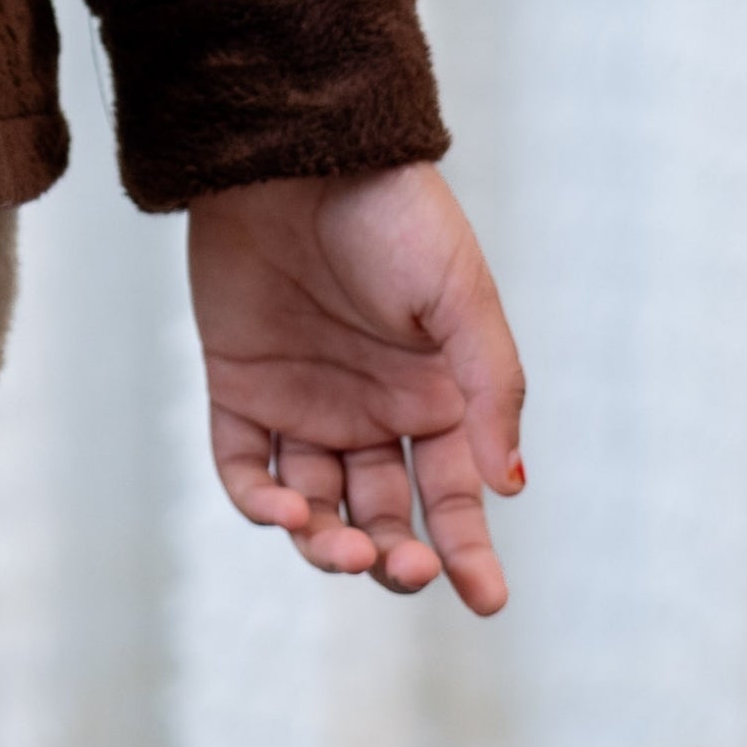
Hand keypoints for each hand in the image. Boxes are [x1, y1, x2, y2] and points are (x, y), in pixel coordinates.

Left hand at [187, 163, 524, 612]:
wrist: (295, 147)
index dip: (471, 555)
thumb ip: (490, 386)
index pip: (453, 499)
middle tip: (403, 567)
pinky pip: (245, 465)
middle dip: (396, 559)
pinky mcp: (239, 382)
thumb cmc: (390, 210)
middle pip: (384, 518)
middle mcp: (369, 410)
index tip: (486, 600)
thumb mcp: (459, 294)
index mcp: (433, 395)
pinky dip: (261, 500)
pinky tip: (285, 508)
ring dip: (328, 543)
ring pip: (316, 507)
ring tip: (341, 546)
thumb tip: (507, 484)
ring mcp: (303, 399)